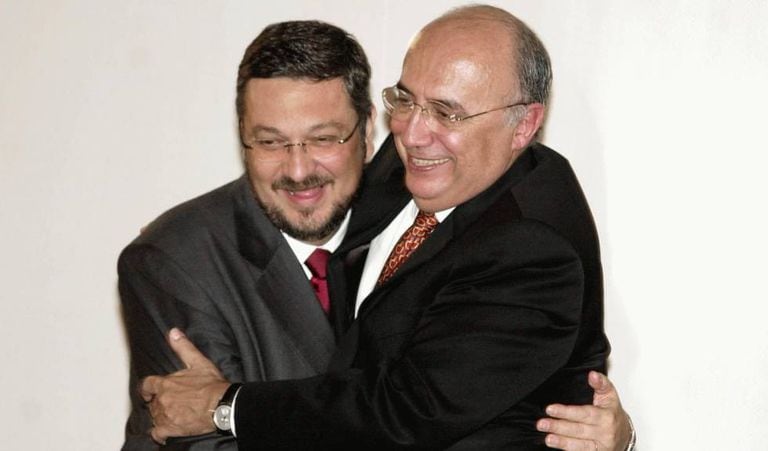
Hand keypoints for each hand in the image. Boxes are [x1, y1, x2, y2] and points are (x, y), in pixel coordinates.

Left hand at [140, 328, 230, 444]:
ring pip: (154, 417)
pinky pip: (157, 434)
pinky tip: (165, 432)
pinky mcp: (170, 429)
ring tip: (172, 416)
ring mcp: (164, 415)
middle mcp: (162, 400)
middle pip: (152, 403)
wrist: (221, 405)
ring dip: (161, 416)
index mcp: (165, 383)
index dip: (148, 389)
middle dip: (159, 403)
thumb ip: (183, 347)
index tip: (150, 392)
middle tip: (171, 404)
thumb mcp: (199, 362)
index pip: (147, 385)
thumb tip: (173, 333)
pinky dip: (159, 434)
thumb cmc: (212, 385)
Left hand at [536, 371, 630, 450]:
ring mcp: (600, 446)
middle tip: (542, 423)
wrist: (625, 436)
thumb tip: (592, 374)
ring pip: (579, 445)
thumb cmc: (613, 414)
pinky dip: (568, 449)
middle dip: (558, 427)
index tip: (550, 409)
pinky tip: (556, 445)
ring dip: (561, 442)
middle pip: (578, 430)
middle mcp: (604, 433)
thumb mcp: (610, 396)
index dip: (566, 412)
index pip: (584, 414)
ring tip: (547, 438)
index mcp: (606, 416)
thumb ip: (601, 384)